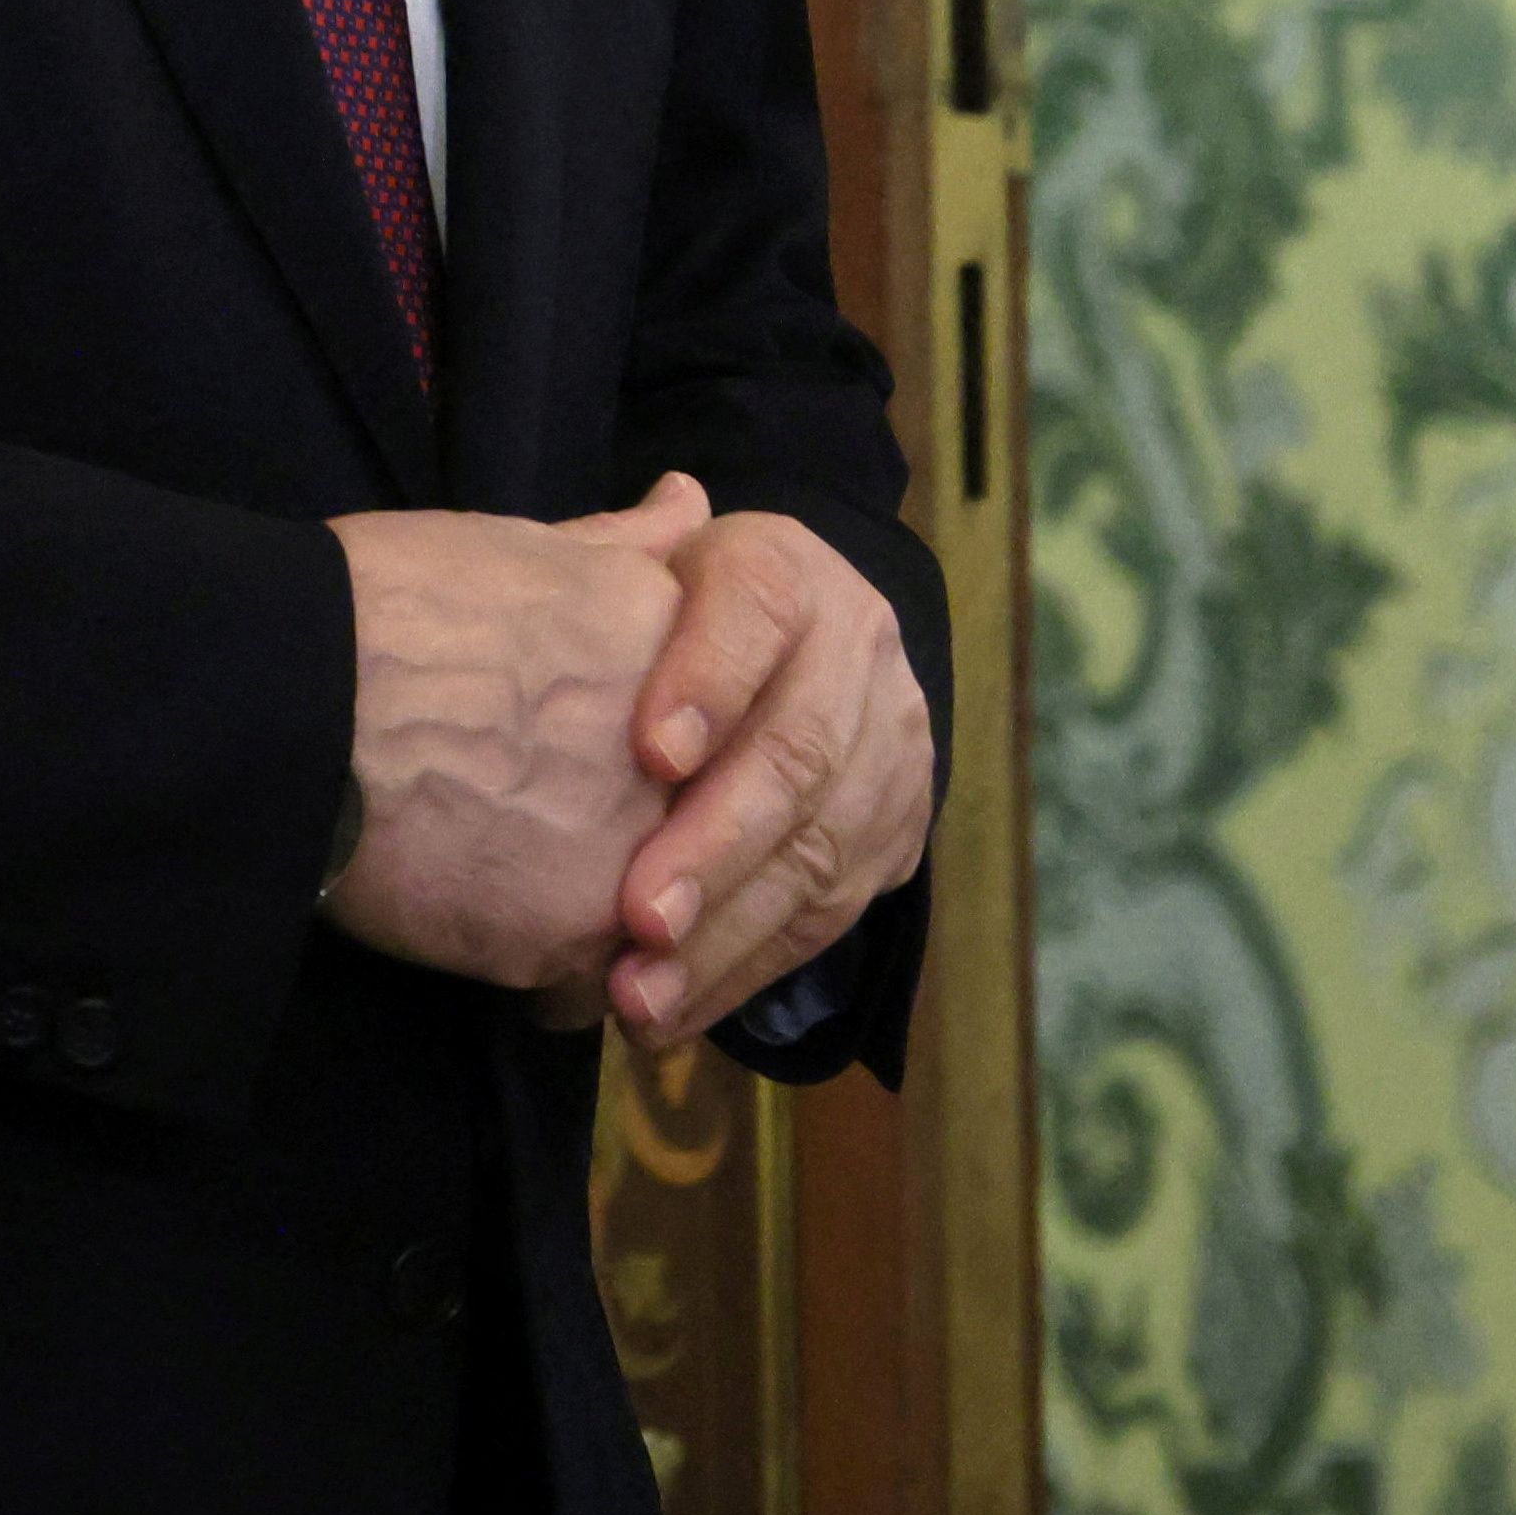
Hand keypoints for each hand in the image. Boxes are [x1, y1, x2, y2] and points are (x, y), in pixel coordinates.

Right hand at [320, 474, 709, 1012]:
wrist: (297, 701)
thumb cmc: (386, 604)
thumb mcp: (517, 545)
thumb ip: (621, 544)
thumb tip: (687, 498)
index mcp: (674, 653)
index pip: (708, 731)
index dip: (646, 751)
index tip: (572, 746)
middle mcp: (684, 762)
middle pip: (689, 829)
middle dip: (633, 841)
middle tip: (531, 819)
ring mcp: (634, 856)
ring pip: (647, 923)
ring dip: (591, 917)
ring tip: (499, 879)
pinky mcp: (569, 941)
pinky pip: (582, 988)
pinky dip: (539, 975)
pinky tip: (473, 922)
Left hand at [596, 510, 931, 1052]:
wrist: (788, 648)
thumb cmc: (661, 613)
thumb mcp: (634, 572)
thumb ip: (620, 549)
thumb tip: (668, 500)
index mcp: (787, 570)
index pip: (758, 611)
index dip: (708, 680)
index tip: (648, 754)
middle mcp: (860, 652)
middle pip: (795, 754)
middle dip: (714, 845)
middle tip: (636, 916)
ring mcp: (891, 751)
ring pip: (815, 852)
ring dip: (726, 937)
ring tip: (639, 996)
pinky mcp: (894, 838)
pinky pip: (823, 916)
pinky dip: (744, 972)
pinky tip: (672, 1013)